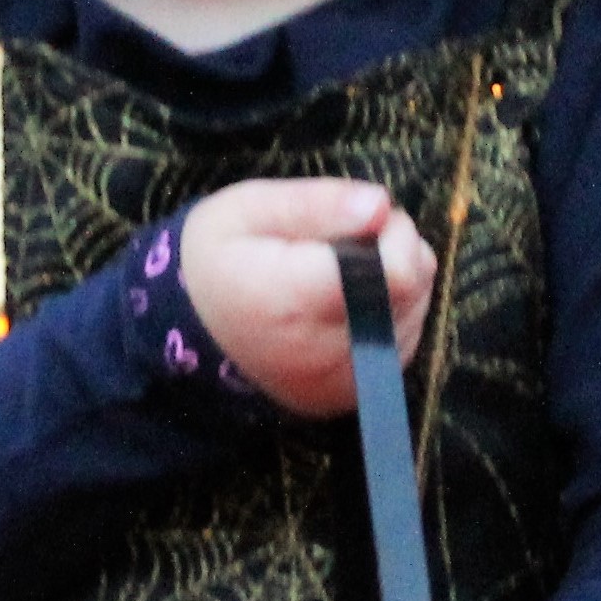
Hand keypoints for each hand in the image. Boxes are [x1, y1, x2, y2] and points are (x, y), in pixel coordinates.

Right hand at [177, 179, 435, 418]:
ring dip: (398, 282)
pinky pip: (401, 345)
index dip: (392, 233)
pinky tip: (352, 301)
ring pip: (414, 315)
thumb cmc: (216, 260)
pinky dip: (390, 315)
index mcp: (293, 299)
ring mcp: (337, 383)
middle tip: (351, 238)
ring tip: (347, 270)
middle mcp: (322, 353)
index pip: (396, 271)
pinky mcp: (346, 397)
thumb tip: (381, 204)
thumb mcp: (249, 209)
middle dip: (397, 249)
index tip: (361, 219)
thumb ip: (317, 203)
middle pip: (412, 290)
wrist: (185, 335)